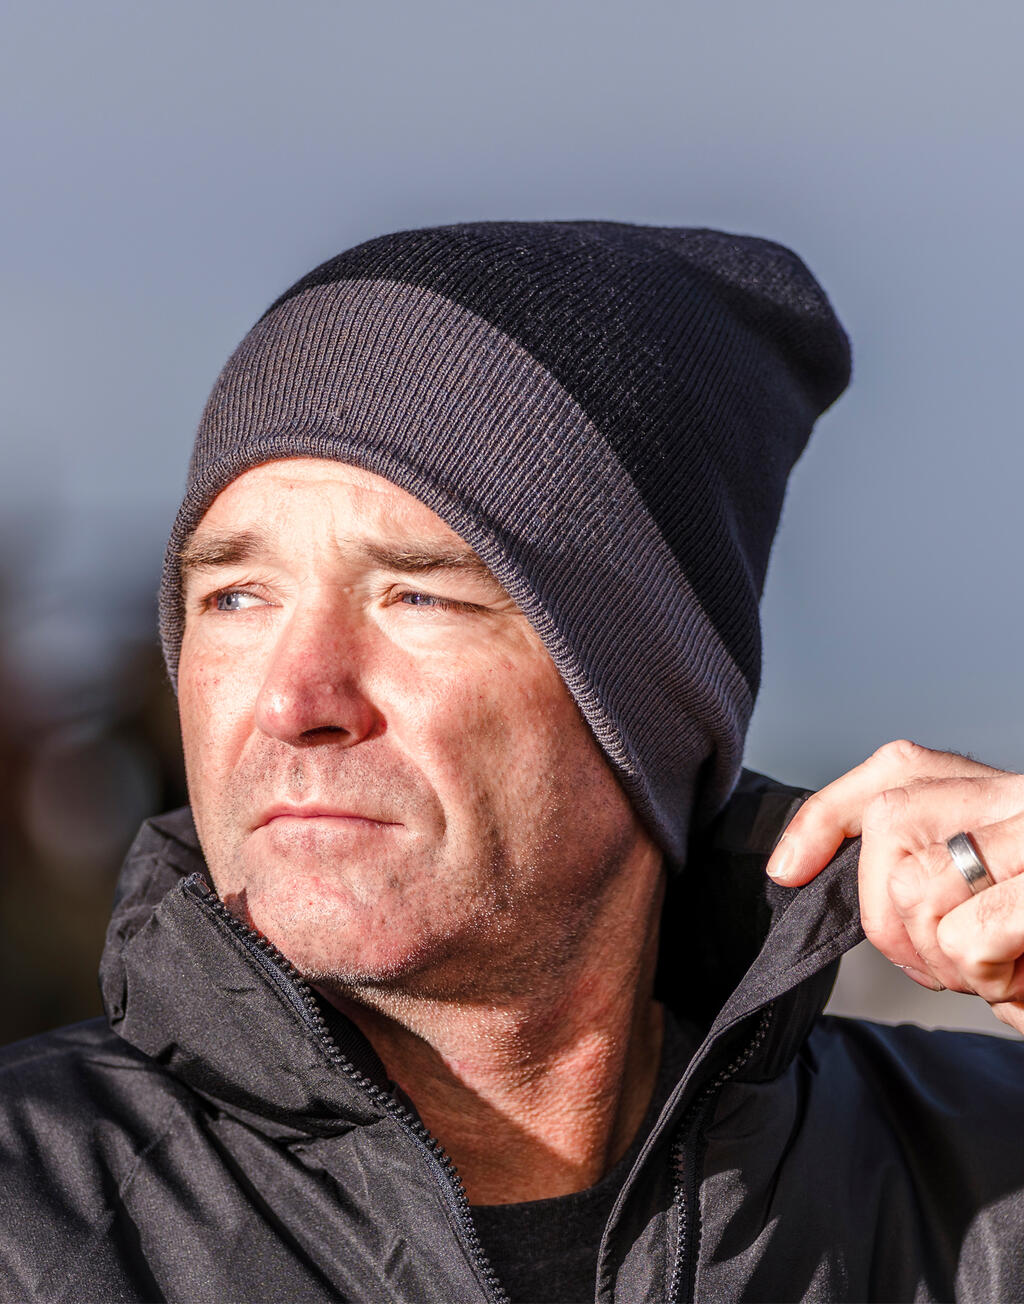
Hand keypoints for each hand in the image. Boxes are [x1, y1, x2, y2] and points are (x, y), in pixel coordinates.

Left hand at [765, 740, 1023, 1033]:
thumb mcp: (990, 905)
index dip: (827, 816)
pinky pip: (967, 932)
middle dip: (890, 921)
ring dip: (939, 961)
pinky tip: (1022, 982)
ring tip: (1000, 971)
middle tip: (948, 966)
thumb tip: (800, 868)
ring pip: (915, 886)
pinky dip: (979, 976)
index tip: (787, 871)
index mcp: (1009, 794)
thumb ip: (922, 872)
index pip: (897, 769)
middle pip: (889, 825)